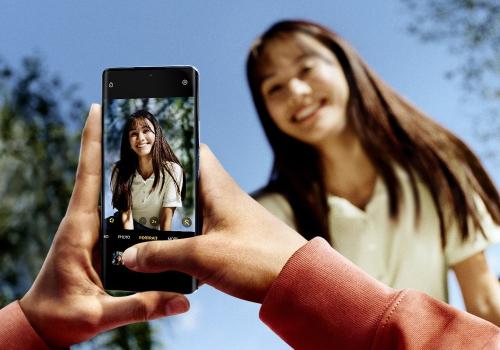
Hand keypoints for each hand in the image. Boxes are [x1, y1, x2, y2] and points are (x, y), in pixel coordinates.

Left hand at [19, 104, 188, 347]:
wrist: (43, 324)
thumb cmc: (62, 317)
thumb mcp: (99, 314)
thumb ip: (140, 306)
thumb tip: (181, 302)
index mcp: (78, 229)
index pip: (87, 177)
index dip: (91, 142)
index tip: (96, 109)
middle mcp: (83, 221)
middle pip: (98, 172)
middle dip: (111, 142)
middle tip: (132, 116)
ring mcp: (89, 227)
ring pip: (106, 187)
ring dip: (119, 162)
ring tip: (144, 141)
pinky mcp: (96, 236)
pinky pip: (112, 205)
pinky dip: (124, 188)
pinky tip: (144, 184)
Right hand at [123, 144, 306, 302]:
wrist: (297, 281)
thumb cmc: (258, 258)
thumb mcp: (202, 256)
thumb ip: (162, 255)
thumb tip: (130, 256)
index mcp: (218, 187)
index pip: (193, 151)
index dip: (169, 149)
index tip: (143, 156)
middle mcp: (222, 197)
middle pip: (185, 184)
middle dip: (159, 192)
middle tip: (131, 200)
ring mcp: (227, 218)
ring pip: (190, 211)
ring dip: (169, 220)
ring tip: (141, 229)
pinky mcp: (231, 238)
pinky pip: (200, 231)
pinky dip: (183, 239)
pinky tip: (167, 254)